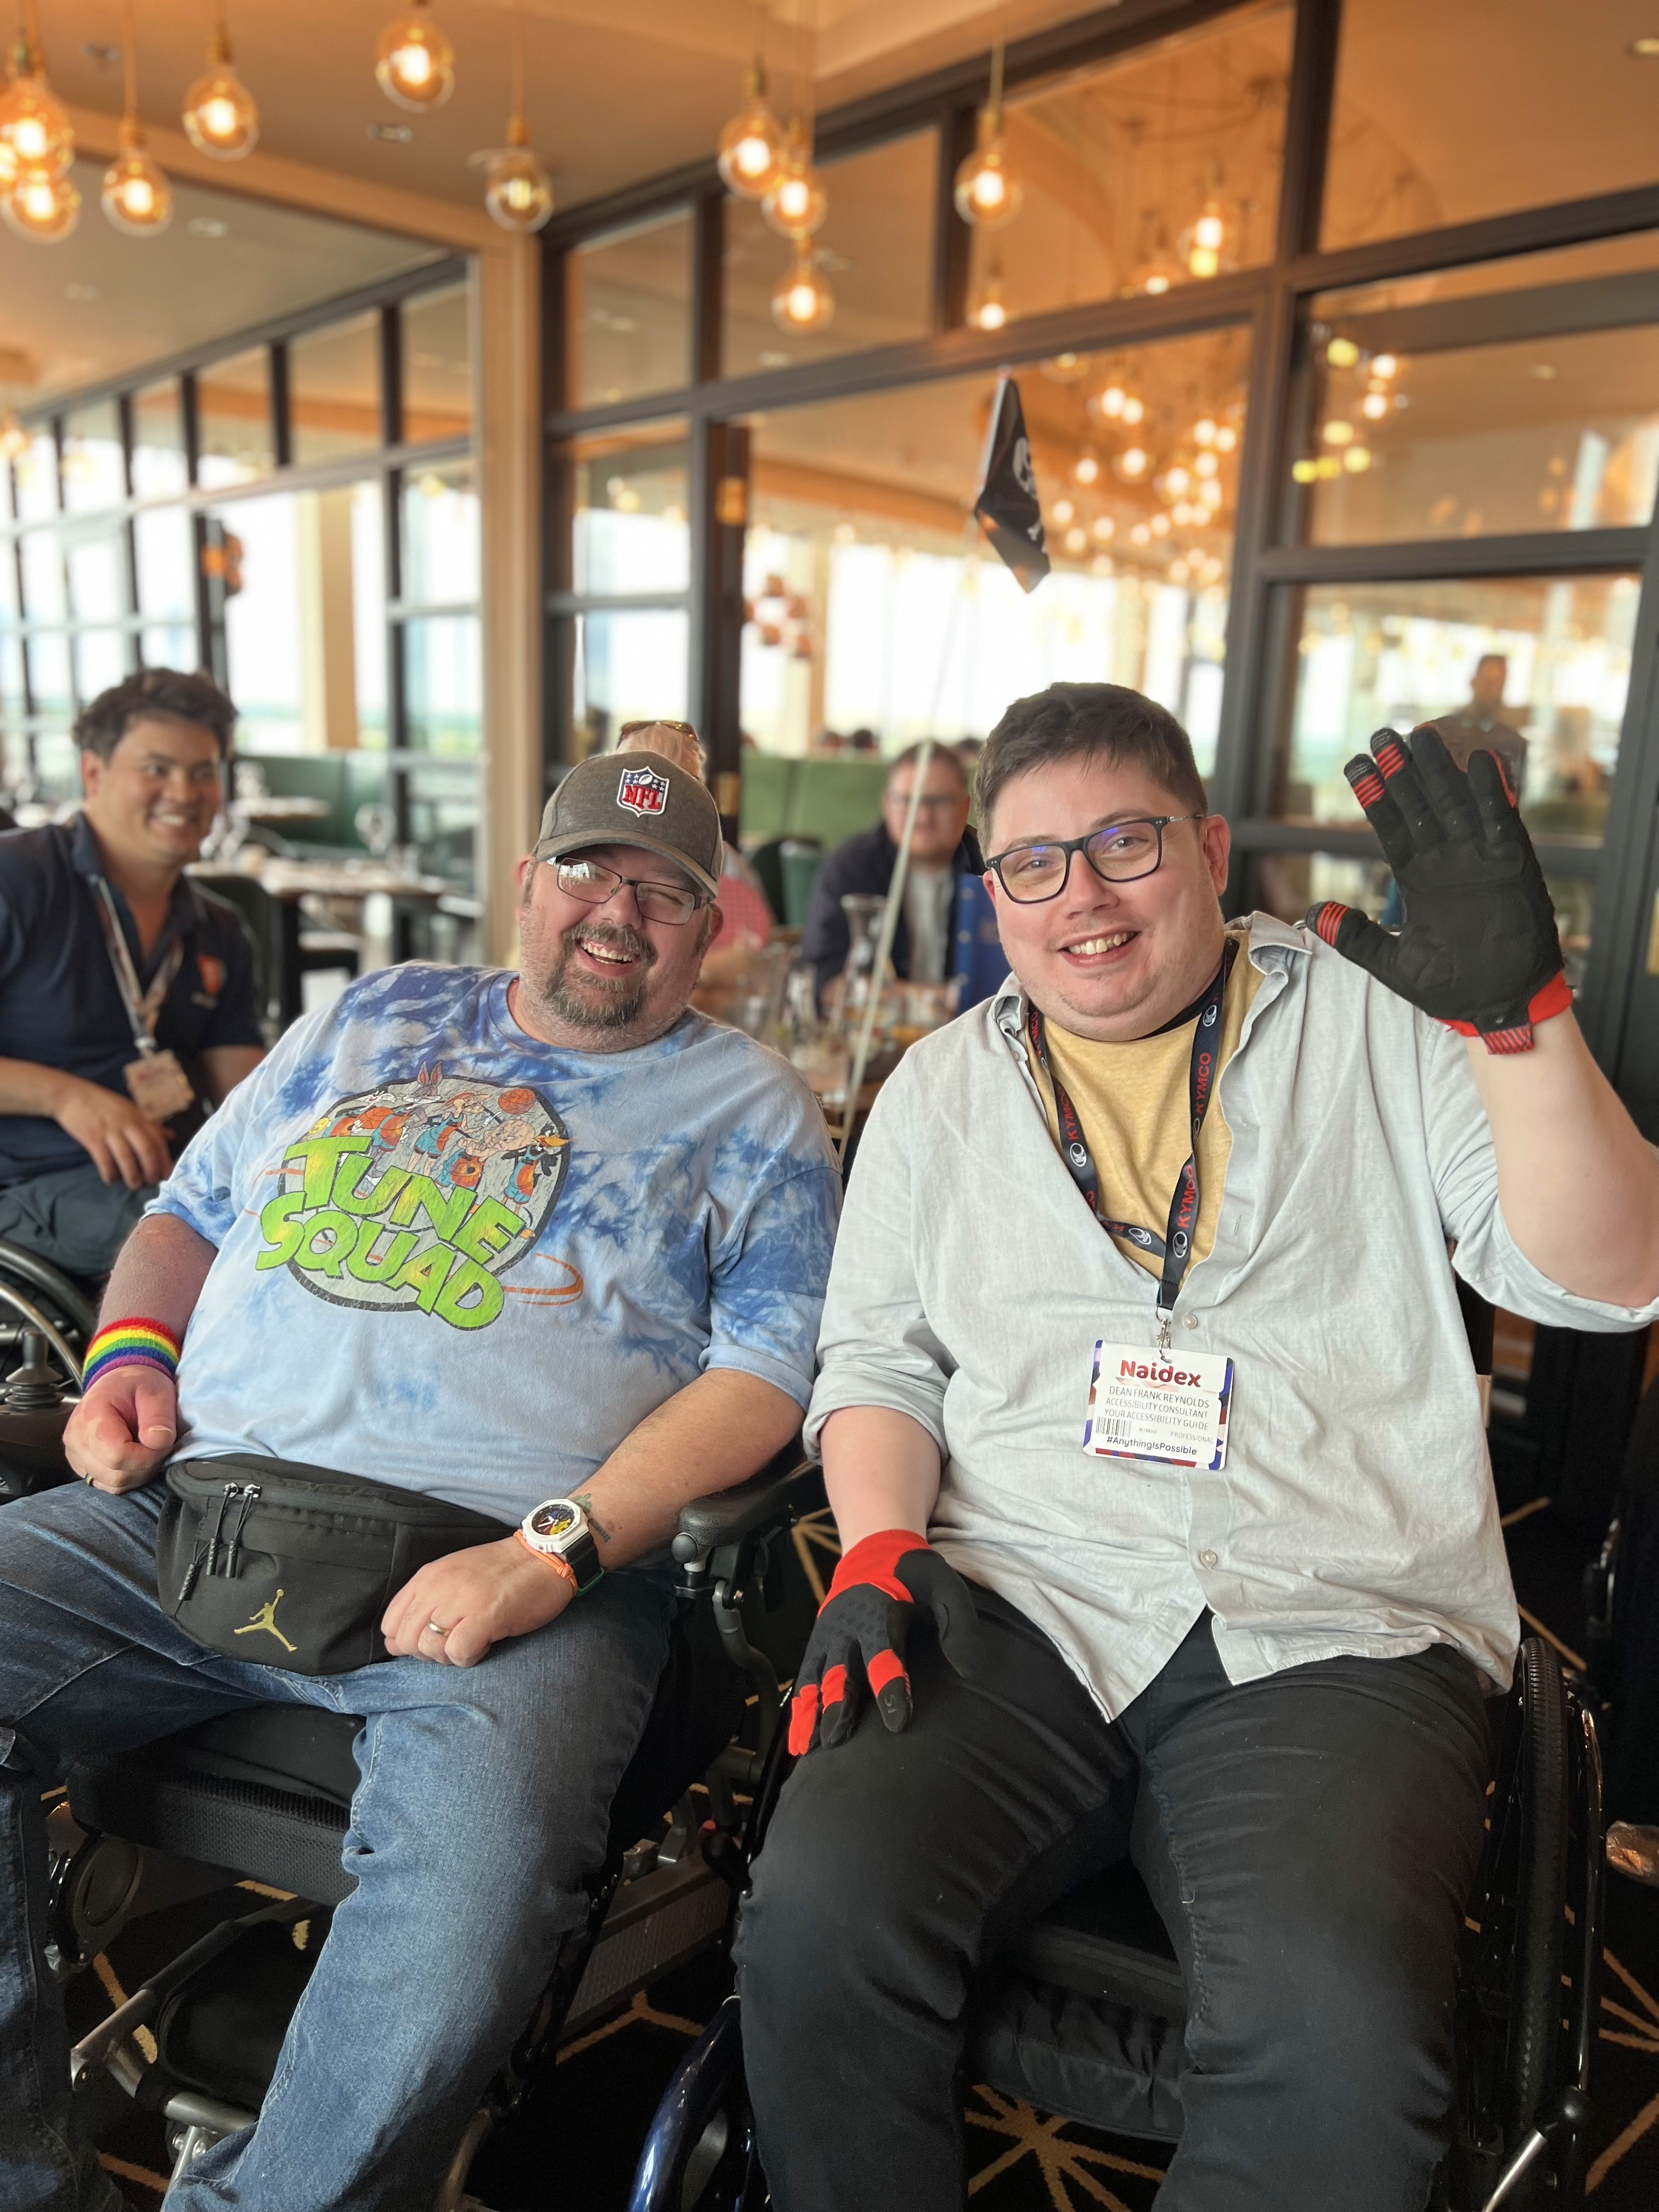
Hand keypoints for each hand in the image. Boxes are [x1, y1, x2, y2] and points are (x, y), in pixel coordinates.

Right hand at [51, 1073, 171, 1188]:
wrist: (70, 1094)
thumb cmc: (102, 1103)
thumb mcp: (129, 1108)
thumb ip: (149, 1123)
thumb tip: (170, 1136)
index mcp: (137, 1115)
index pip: (157, 1139)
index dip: (164, 1159)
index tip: (167, 1175)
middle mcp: (126, 1122)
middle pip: (146, 1149)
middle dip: (152, 1169)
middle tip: (152, 1182)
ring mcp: (109, 1130)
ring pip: (126, 1157)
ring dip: (132, 1175)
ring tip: (134, 1185)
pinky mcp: (92, 1137)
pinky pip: (104, 1160)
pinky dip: (110, 1173)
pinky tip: (111, 1180)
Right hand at [63, 1367, 177, 1492]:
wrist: (118, 1383)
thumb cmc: (136, 1385)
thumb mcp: (155, 1391)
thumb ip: (158, 1417)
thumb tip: (158, 1442)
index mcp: (92, 1416)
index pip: (117, 1455)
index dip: (146, 1456)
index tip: (162, 1442)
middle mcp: (76, 1439)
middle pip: (114, 1474)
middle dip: (145, 1465)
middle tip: (158, 1445)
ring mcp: (75, 1454)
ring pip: (111, 1484)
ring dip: (137, 1474)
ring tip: (147, 1449)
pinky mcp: (81, 1465)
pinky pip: (106, 1484)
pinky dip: (127, 1477)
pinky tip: (135, 1458)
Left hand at [381, 1536, 573, 1667]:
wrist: (543, 1558)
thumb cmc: (501, 1571)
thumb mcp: (453, 1576)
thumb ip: (424, 1602)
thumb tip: (396, 1643)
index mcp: (428, 1576)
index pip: (390, 1622)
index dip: (406, 1640)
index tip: (433, 1638)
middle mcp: (438, 1586)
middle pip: (406, 1640)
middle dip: (425, 1653)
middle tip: (453, 1644)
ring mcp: (461, 1601)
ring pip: (428, 1649)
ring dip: (448, 1656)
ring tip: (471, 1642)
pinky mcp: (486, 1616)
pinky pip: (457, 1652)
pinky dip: (467, 1658)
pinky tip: (483, 1646)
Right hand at [787, 1530, 982, 1754]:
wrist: (875, 1552)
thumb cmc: (915, 1577)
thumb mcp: (945, 1588)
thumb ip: (958, 1626)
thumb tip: (969, 1671)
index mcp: (878, 1613)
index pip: (884, 1654)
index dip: (890, 1686)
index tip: (898, 1721)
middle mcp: (846, 1627)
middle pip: (842, 1672)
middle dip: (839, 1706)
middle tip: (836, 1741)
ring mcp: (827, 1638)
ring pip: (816, 1679)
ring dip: (812, 1712)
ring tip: (808, 1748)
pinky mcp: (817, 1646)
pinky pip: (804, 1680)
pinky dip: (799, 1710)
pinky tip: (797, 1743)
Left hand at [1307, 721, 1570, 1049]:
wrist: (1500, 1006)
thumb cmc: (1451, 989)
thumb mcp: (1393, 964)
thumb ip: (1357, 938)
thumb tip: (1313, 915)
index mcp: (1418, 880)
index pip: (1391, 828)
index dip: (1375, 796)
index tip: (1356, 766)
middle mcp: (1447, 863)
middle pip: (1421, 806)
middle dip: (1402, 771)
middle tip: (1383, 735)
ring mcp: (1480, 862)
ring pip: (1457, 805)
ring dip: (1441, 771)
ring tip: (1423, 735)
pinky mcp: (1514, 868)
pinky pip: (1502, 824)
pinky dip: (1492, 795)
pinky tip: (1480, 763)